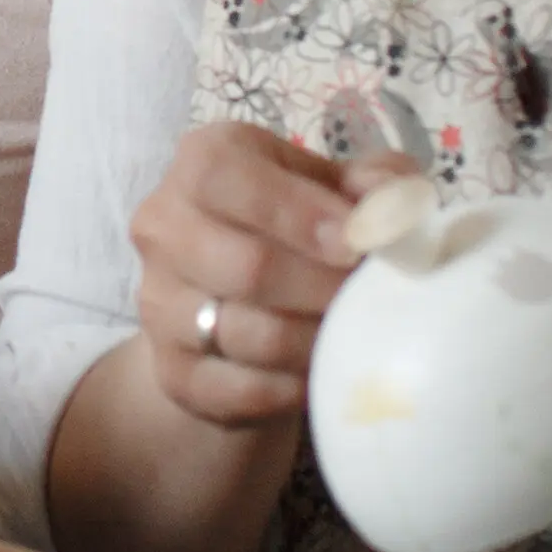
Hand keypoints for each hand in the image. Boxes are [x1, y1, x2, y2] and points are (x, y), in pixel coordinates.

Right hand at [128, 125, 367, 426]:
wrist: (244, 300)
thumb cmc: (305, 229)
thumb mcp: (344, 189)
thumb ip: (380, 184)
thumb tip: (393, 210)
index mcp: (204, 161)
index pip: (226, 175)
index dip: (295, 211)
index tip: (354, 247)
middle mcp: (164, 224)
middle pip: (245, 266)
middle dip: (324, 290)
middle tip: (373, 302)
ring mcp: (158, 300)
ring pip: (247, 334)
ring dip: (315, 342)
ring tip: (353, 336)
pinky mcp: (170, 368)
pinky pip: (235, 390)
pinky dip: (290, 389)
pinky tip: (318, 375)